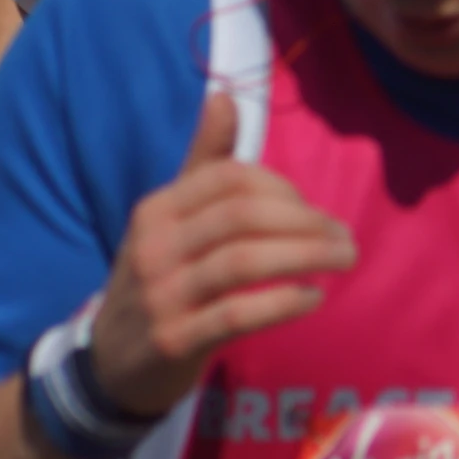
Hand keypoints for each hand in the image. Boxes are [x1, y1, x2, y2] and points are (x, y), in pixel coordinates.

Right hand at [89, 92, 356, 416]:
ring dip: (307, 257)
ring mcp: (161, 295)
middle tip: (345, 237)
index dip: (284, 188)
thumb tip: (225, 96)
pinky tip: (313, 298)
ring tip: (343, 260)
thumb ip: (203, 162)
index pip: (231, 178)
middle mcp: (154, 246)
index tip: (312, 210)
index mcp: (157, 210)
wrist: (113, 363)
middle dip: (306, 221)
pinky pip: (238, 314)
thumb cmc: (161, 279)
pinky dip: (284, 303)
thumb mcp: (172, 220)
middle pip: (243, 215)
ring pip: (243, 261)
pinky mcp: (174, 341)